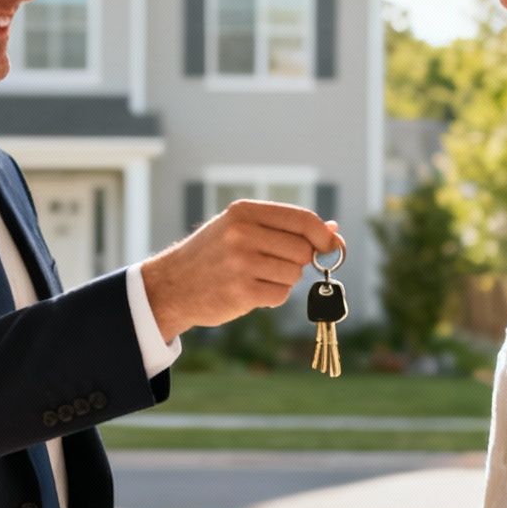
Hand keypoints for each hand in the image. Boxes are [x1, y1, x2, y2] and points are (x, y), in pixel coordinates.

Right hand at [140, 200, 339, 341]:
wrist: (173, 285)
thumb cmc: (214, 254)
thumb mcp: (242, 228)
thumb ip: (286, 227)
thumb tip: (334, 230)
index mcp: (244, 212)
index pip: (302, 219)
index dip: (323, 234)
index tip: (329, 245)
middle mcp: (242, 233)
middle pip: (302, 249)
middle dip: (299, 261)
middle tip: (276, 264)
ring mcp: (241, 263)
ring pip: (294, 274)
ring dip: (284, 280)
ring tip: (257, 276)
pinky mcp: (241, 291)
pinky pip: (280, 295)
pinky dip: (273, 296)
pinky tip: (251, 291)